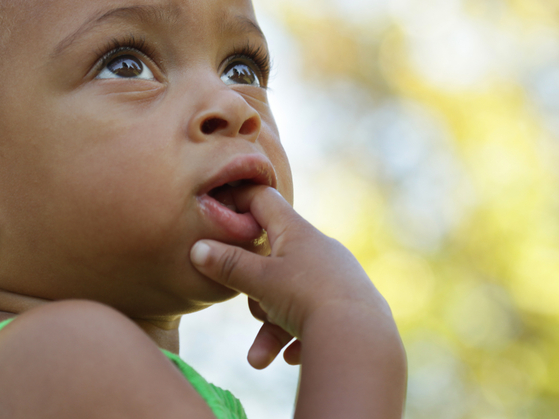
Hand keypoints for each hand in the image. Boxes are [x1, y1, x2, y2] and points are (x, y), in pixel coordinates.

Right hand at [189, 186, 393, 363]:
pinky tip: (291, 357)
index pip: (263, 200)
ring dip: (272, 330)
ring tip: (260, 359)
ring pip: (290, 298)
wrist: (361, 338)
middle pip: (273, 260)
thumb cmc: (306, 299)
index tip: (219, 217)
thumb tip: (196, 248)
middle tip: (254, 309)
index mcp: (297, 232)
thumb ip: (228, 265)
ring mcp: (336, 276)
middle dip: (255, 293)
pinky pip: (313, 319)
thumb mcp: (260, 282)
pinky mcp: (348, 305)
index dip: (239, 202)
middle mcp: (319, 248)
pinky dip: (298, 337)